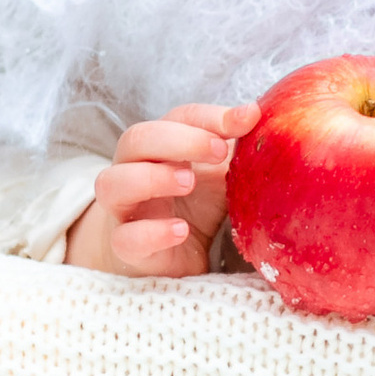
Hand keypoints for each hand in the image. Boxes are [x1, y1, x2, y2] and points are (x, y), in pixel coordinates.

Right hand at [64, 103, 259, 277]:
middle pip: (137, 139)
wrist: (167, 258)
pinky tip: (181, 231)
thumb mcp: (218, 175)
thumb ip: (235, 151)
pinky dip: (152, 232)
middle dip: (179, 140)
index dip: (211, 117)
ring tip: (188, 183)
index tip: (248, 119)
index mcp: (160, 146)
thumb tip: (260, 118)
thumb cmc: (193, 207)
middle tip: (219, 150)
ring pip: (113, 183)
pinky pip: (125, 237)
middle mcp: (132, 169)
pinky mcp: (124, 247)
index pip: (178, 117)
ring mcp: (123, 208)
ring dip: (152, 178)